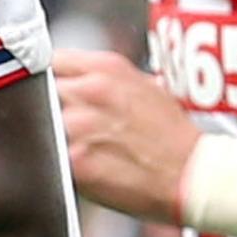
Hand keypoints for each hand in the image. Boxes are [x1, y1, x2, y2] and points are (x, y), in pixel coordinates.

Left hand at [55, 50, 198, 224]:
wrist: (192, 176)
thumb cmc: (172, 135)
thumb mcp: (145, 85)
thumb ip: (105, 78)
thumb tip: (76, 77)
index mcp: (106, 68)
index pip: (54, 60)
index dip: (53, 77)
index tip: (55, 90)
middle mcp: (90, 91)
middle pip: (44, 91)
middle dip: (54, 108)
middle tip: (76, 126)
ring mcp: (79, 126)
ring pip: (46, 126)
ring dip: (56, 137)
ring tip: (85, 149)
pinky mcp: (75, 161)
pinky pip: (53, 157)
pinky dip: (62, 163)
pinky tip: (87, 167)